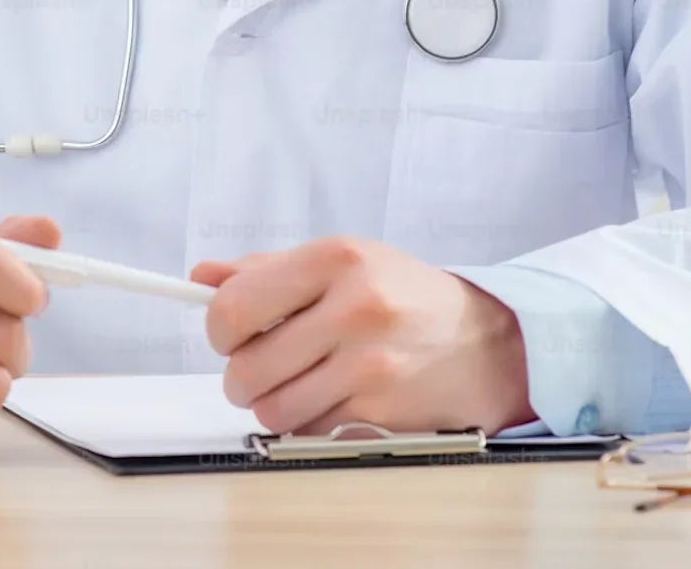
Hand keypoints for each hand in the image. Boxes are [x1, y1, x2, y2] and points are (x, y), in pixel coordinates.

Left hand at [190, 236, 535, 436]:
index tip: (229, 334)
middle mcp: (354, 309)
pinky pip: (307, 431)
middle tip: (261, 365)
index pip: (235, 306)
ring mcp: (370, 365)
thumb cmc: (403, 296)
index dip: (218, 329)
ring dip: (273, 403)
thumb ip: (267, 270)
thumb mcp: (343, 262)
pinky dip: (308, 422)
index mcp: (336, 260)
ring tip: (300, 382)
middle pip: (246, 367)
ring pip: (271, 409)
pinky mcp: (382, 413)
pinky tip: (334, 398)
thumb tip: (200, 278)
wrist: (489, 344)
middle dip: (241, 375)